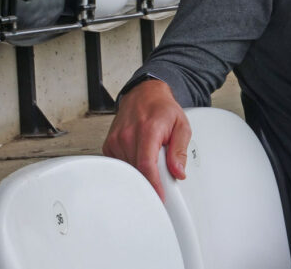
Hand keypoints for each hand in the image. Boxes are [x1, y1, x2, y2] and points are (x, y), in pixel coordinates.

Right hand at [102, 79, 190, 200]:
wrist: (144, 94)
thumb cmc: (163, 109)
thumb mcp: (182, 126)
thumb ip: (180, 150)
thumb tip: (178, 172)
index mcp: (148, 130)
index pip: (146, 164)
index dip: (153, 184)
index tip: (159, 197)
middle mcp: (128, 135)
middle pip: (136, 171)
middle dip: (150, 180)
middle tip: (162, 181)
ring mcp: (116, 140)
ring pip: (128, 170)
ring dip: (141, 172)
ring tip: (152, 161)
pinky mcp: (109, 145)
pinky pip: (119, 165)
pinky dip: (131, 167)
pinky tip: (139, 159)